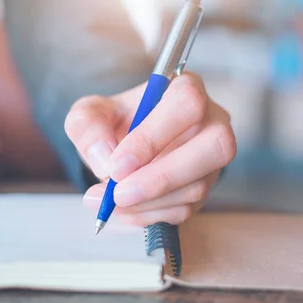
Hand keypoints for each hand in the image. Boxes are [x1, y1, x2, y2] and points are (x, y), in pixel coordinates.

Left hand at [65, 73, 235, 225]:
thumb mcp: (89, 115)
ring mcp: (213, 157)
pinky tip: (124, 210)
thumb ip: (88, 127)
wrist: (124, 148)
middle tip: (118, 195)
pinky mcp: (206, 186)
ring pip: (197, 185)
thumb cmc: (115, 122)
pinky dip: (150, 215)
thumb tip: (104, 161)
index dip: (153, 137)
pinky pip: (186, 208)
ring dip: (148, 203)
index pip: (186, 105)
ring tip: (108, 203)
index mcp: (185, 87)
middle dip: (161, 178)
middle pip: (214, 146)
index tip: (117, 165)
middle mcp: (212, 120)